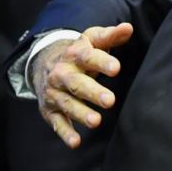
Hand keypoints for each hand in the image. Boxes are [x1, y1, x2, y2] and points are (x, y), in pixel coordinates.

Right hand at [32, 23, 133, 147]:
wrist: (43, 62)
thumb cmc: (79, 52)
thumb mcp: (92, 39)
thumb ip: (110, 36)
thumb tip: (128, 28)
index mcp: (74, 55)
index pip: (87, 57)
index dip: (101, 62)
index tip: (116, 68)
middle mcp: (61, 73)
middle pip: (76, 83)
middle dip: (92, 92)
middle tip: (110, 101)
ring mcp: (54, 92)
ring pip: (66, 103)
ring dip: (80, 113)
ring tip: (96, 122)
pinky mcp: (49, 109)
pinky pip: (56, 122)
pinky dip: (65, 132)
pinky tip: (75, 142)